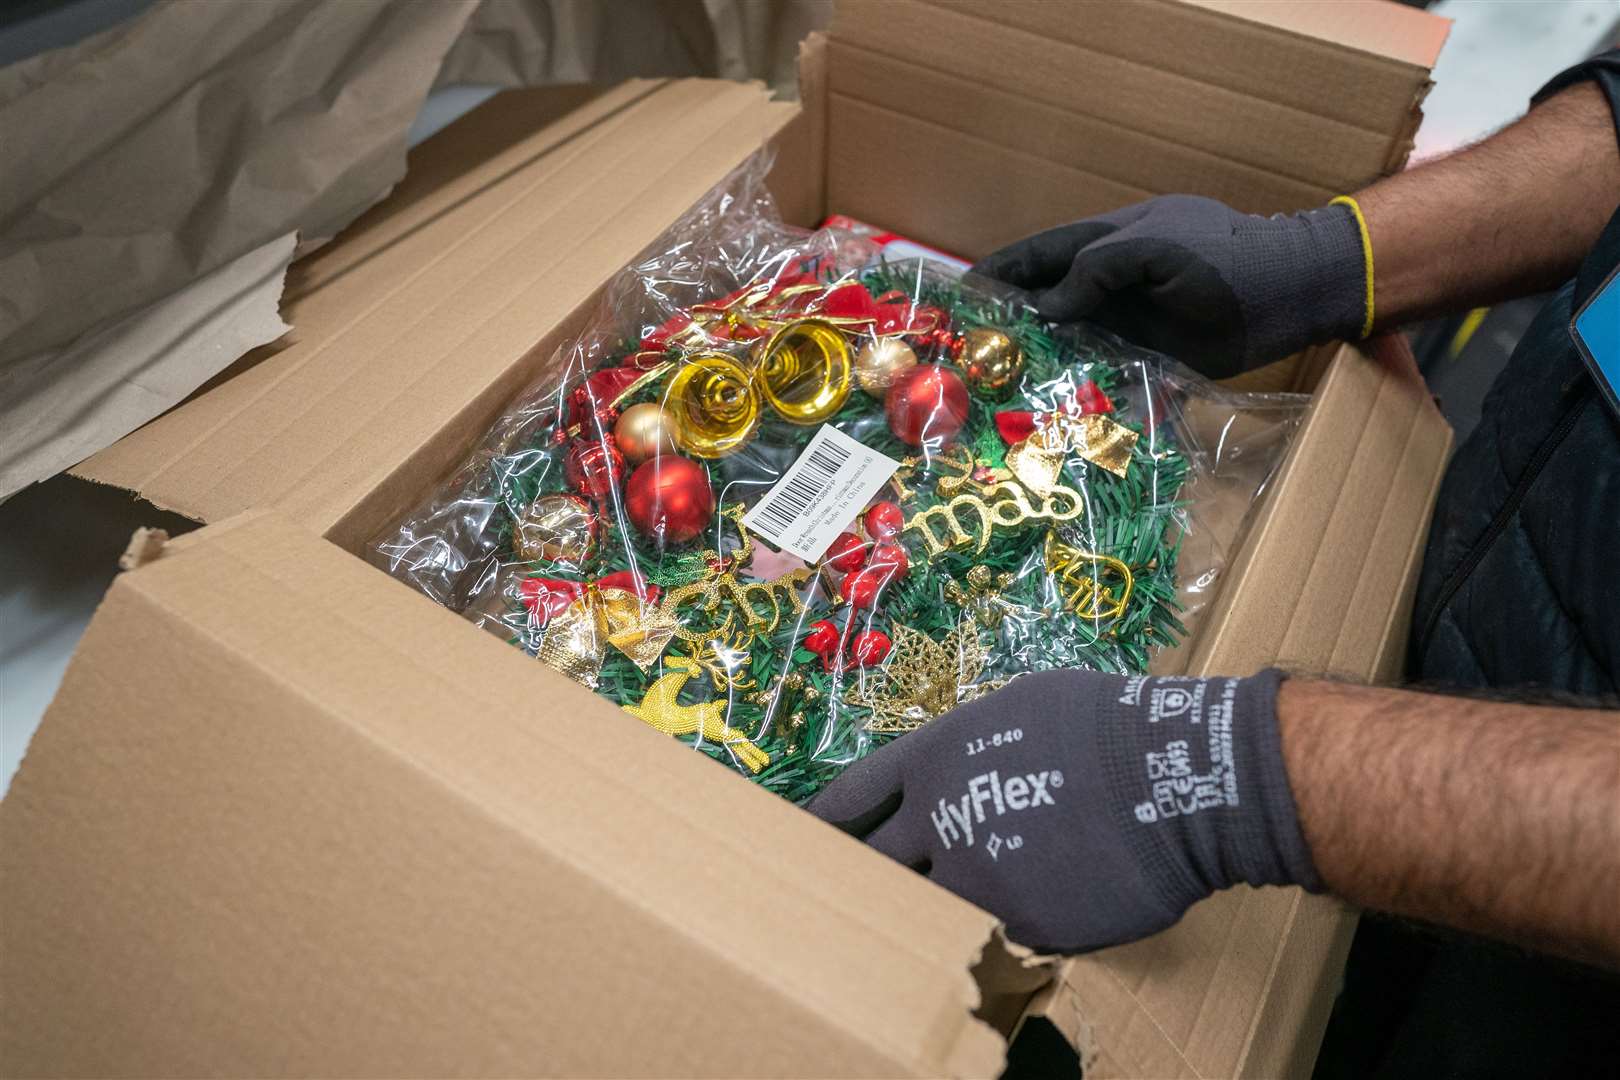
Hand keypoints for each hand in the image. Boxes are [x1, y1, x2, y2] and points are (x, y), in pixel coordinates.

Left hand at [808, 669, 1318, 952]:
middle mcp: (939, 823)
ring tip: (922, 911)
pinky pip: (990, 931)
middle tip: (842, 888)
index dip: (821, 820)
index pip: (848, 798)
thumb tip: (947, 767)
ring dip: (924, 908)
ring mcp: (977, 880)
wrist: (1176, 777)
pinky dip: (995, 924)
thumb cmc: (1102, 724)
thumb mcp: (1015, 707)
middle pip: (868, 864)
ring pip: (923, 907)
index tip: (800, 836)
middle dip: (855, 875)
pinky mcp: (1022, 927)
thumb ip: (963, 745)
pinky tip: (1021, 910)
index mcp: (930, 761)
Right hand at [970, 195, 1366, 377]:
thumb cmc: (1224, 258)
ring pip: (1070, 345)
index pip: (1040, 255)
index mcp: (1107, 243)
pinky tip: (1056, 415)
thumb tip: (1045, 310)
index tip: (961, 293)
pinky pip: (1106, 379)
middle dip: (1011, 324)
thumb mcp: (1155, 248)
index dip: (1001, 273)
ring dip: (1040, 365)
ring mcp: (1129, 324)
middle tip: (969, 353)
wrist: (1289, 293)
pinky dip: (1081, 394)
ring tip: (998, 390)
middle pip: (1047, 304)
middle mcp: (1111, 285)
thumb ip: (1095, 270)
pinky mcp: (1150, 361)